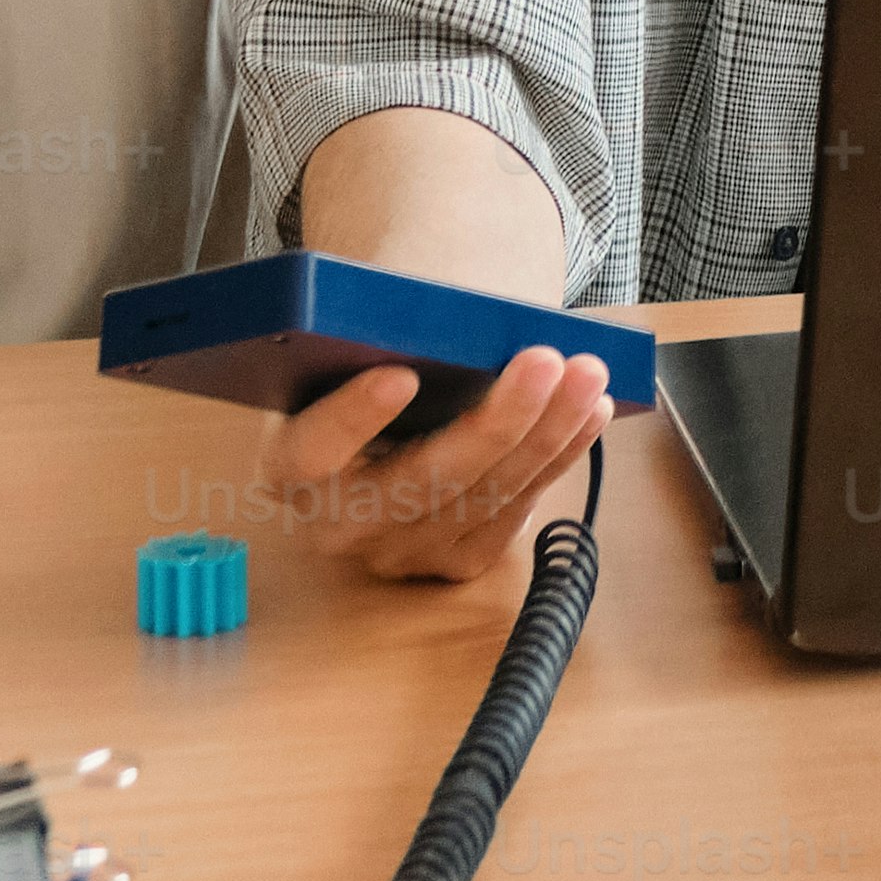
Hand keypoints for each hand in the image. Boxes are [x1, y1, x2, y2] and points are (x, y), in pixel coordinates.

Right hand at [285, 348, 618, 584]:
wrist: (385, 423)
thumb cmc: (365, 369)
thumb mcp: (349, 358)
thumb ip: (372, 345)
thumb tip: (438, 319)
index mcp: (291, 466)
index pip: (312, 451)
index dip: (353, 418)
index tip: (401, 375)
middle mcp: (337, 524)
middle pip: (420, 481)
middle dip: (495, 421)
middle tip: (545, 361)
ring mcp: (399, 552)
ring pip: (482, 498)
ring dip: (546, 435)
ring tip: (587, 376)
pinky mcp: (454, 561)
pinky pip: (514, 513)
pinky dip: (557, 458)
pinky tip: (589, 413)